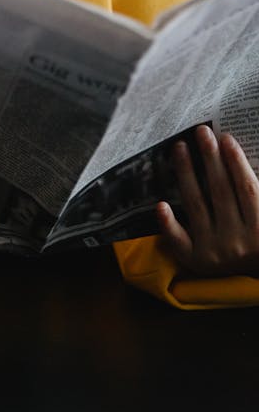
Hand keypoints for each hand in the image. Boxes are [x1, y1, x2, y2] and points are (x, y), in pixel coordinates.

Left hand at [156, 125, 258, 276]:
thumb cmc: (257, 238)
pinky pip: (179, 240)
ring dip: (186, 173)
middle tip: (201, 131)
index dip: (236, 161)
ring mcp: (215, 252)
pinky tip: (161, 204)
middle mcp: (238, 242)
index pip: (247, 188)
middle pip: (220, 191)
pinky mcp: (196, 260)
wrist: (254, 280)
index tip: (225, 137)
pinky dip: (169, 223)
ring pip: (196, 204)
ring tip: (179, 147)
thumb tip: (236, 155)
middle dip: (210, 157)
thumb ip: (255, 194)